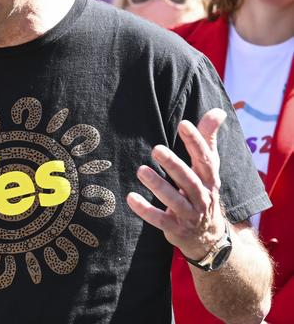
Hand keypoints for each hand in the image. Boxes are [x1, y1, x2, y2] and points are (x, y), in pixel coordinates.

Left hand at [126, 108, 228, 259]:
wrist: (208, 237)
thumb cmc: (203, 192)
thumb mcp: (208, 168)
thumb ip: (208, 139)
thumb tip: (218, 111)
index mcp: (210, 179)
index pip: (205, 158)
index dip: (196, 141)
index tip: (183, 124)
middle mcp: (202, 197)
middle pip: (189, 180)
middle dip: (174, 165)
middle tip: (156, 148)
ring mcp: (189, 214)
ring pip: (174, 200)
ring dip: (158, 185)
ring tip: (141, 170)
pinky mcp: (175, 228)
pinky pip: (159, 219)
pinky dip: (145, 210)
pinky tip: (130, 198)